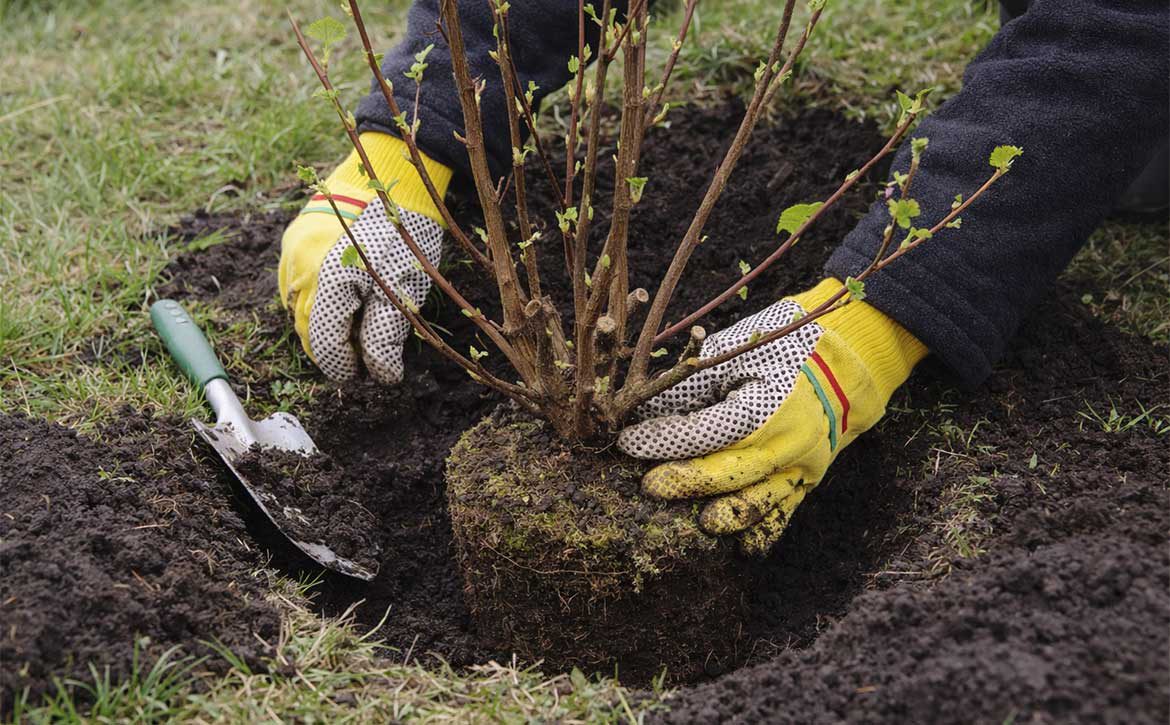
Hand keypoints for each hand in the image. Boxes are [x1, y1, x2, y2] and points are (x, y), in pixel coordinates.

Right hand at [279, 132, 451, 383]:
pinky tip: (337, 302)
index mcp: (329, 284)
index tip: (362, 374)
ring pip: (296, 307)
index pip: (324, 343)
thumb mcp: (403, 288)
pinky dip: (312, 300)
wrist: (388, 174)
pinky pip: (294, 283)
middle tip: (357, 360)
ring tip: (349, 333)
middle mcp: (301, 270)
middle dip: (329, 350)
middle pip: (305, 328)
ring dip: (318, 326)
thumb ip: (385, 336)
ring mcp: (292, 253)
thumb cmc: (401, 232)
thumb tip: (381, 376)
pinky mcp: (293, 240)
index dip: (342, 365)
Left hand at [618, 279, 925, 553]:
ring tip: (694, 522)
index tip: (628, 443)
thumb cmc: (780, 352)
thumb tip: (642, 410)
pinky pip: (781, 516)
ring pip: (755, 504)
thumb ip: (691, 385)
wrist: (844, 365)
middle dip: (684, 482)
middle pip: (728, 472)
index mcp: (767, 403)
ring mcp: (799, 468)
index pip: (707, 430)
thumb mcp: (734, 354)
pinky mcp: (806, 483)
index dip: (664, 439)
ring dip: (721, 516)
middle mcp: (787, 441)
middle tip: (647, 486)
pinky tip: (737, 547)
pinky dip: (759, 533)